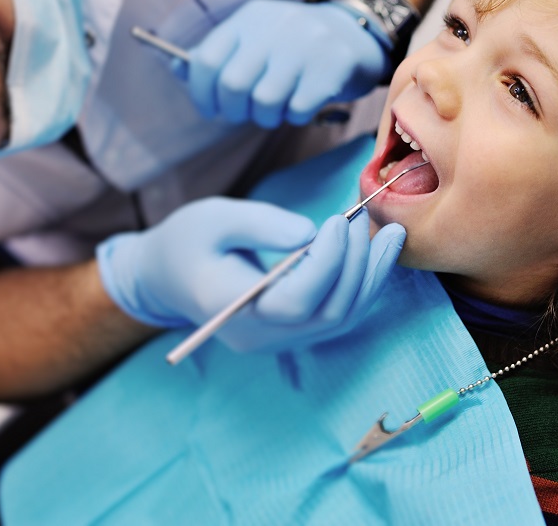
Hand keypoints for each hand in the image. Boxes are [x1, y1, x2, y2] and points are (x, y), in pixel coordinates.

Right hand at [96, 197, 404, 352]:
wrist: (168, 276)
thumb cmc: (186, 241)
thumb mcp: (213, 218)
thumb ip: (261, 224)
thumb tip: (313, 233)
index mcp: (232, 308)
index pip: (295, 302)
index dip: (327, 264)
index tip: (337, 222)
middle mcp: (259, 335)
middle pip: (326, 314)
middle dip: (356, 265)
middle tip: (363, 220)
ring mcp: (277, 340)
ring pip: (340, 319)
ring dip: (370, 277)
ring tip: (389, 235)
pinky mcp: (291, 332)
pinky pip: (337, 316)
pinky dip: (363, 285)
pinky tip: (378, 253)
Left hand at [185, 0, 388, 127]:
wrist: (355, 34)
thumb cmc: (294, 45)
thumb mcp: (256, 37)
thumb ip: (219, 53)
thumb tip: (177, 67)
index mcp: (250, 17)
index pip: (207, 59)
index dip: (201, 93)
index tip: (210, 108)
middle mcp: (275, 26)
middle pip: (233, 84)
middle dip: (233, 110)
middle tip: (244, 114)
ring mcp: (306, 45)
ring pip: (264, 101)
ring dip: (266, 116)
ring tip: (276, 109)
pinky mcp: (332, 67)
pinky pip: (297, 109)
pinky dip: (295, 116)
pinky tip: (301, 105)